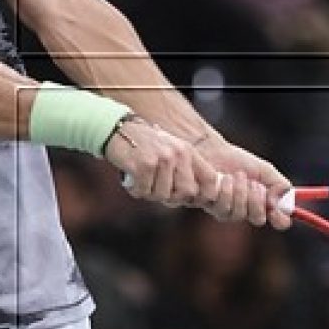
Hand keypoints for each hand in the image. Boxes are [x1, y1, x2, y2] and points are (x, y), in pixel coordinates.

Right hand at [104, 116, 221, 208]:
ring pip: (163, 195)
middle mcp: (178, 153)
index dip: (205, 194)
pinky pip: (144, 191)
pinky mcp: (144, 165)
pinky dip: (136, 190)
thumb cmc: (143, 145)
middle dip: (171, 197)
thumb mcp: (170, 150)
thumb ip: (184, 169)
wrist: (117, 130)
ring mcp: (162, 158)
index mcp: (187, 151)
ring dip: (149, 193)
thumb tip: (193, 197)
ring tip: (142, 180)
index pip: (211, 179)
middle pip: (186, 193)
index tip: (191, 198)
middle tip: (156, 190)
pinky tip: (132, 179)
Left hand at [198, 136, 292, 230]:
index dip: (281, 219)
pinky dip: (225, 191)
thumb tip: (281, 203)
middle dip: (257, 200)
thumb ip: (279, 184)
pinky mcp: (210, 207)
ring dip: (240, 193)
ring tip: (236, 175)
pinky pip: (222, 208)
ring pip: (239, 214)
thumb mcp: (264, 169)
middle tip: (254, 184)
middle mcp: (247, 212)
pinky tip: (222, 179)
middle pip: (258, 219)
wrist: (212, 152)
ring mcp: (227, 211)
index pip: (279, 221)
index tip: (278, 208)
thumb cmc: (238, 161)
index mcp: (264, 203)